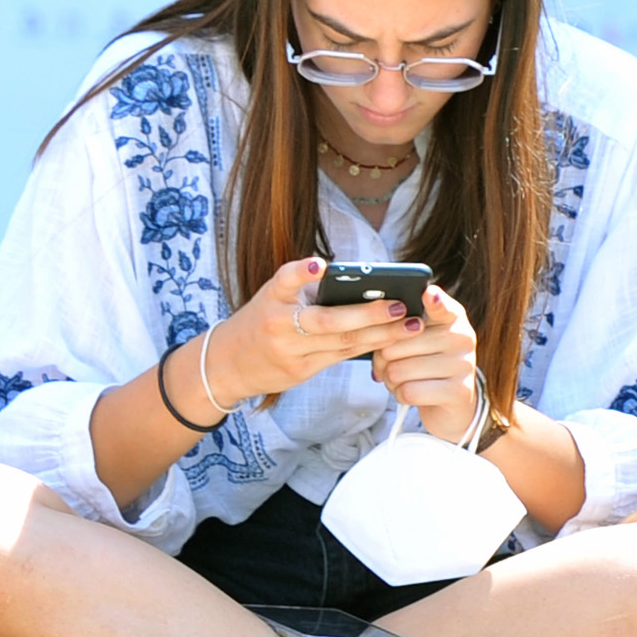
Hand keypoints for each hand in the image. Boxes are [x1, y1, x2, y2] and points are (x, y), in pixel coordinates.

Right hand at [206, 257, 415, 406]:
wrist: (227, 364)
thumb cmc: (261, 321)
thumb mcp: (273, 299)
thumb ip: (307, 291)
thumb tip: (362, 285)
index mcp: (271, 298)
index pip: (284, 280)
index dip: (302, 273)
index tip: (319, 264)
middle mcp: (278, 325)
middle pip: (327, 320)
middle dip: (368, 313)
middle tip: (400, 305)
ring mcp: (289, 352)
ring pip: (341, 343)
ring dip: (380, 334)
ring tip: (409, 326)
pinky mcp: (299, 372)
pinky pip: (339, 358)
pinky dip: (366, 349)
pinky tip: (391, 342)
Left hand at [371, 281, 484, 441]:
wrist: (451, 406)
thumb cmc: (426, 366)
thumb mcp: (418, 340)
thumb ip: (402, 327)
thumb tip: (379, 333)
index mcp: (453, 317)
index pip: (441, 305)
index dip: (434, 300)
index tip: (428, 294)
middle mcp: (463, 337)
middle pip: (401, 343)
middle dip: (383, 359)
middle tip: (388, 365)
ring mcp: (464, 364)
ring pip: (400, 369)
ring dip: (390, 379)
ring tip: (400, 379)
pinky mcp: (459, 392)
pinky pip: (410, 391)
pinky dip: (400, 395)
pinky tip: (408, 392)